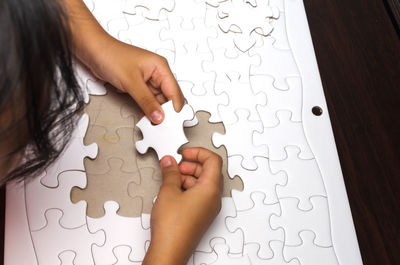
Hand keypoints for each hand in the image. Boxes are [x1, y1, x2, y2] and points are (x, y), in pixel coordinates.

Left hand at [88, 40, 184, 123]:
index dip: (174, 109)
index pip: (175, 92)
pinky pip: (147, 100)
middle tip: (161, 127)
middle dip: (165, 112)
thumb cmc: (110, 55)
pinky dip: (146, 109)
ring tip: (152, 124)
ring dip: (155, 112)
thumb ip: (146, 101)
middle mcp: (156, 73)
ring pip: (157, 101)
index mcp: (160, 67)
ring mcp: (147, 80)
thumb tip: (159, 116)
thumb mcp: (131, 81)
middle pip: (168, 98)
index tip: (171, 124)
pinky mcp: (138, 85)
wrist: (92, 50)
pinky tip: (144, 117)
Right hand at [143, 148, 222, 264]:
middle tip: (176, 166)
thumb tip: (170, 162)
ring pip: (203, 183)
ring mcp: (209, 208)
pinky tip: (173, 190)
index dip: (199, 153)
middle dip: (192, 165)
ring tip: (171, 179)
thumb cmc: (172, 227)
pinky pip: (200, 195)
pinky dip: (188, 188)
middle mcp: (213, 198)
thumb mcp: (168, 192)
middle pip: (209, 171)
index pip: (213, 160)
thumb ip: (170, 172)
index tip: (185, 153)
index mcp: (210, 189)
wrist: (170, 251)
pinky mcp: (202, 215)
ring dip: (189, 176)